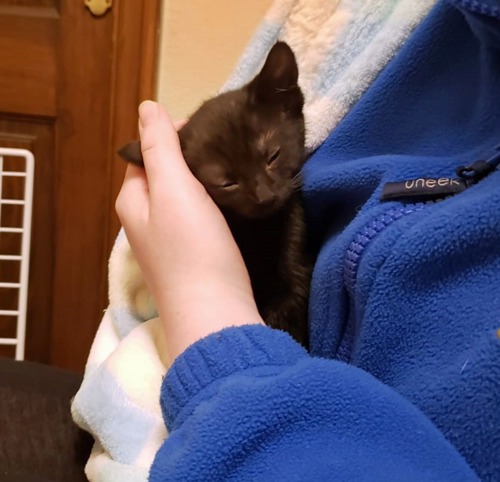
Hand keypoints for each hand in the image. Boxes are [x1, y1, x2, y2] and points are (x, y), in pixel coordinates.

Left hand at [116, 101, 263, 362]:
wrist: (214, 312)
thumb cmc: (192, 248)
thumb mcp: (173, 188)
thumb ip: (159, 147)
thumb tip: (146, 107)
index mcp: (132, 199)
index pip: (146, 152)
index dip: (173, 135)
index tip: (211, 130)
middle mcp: (144, 219)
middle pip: (165, 174)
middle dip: (191, 157)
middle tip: (226, 148)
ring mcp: (167, 240)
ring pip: (183, 196)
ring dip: (204, 180)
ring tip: (233, 168)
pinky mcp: (191, 255)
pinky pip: (197, 216)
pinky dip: (212, 203)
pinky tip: (231, 199)